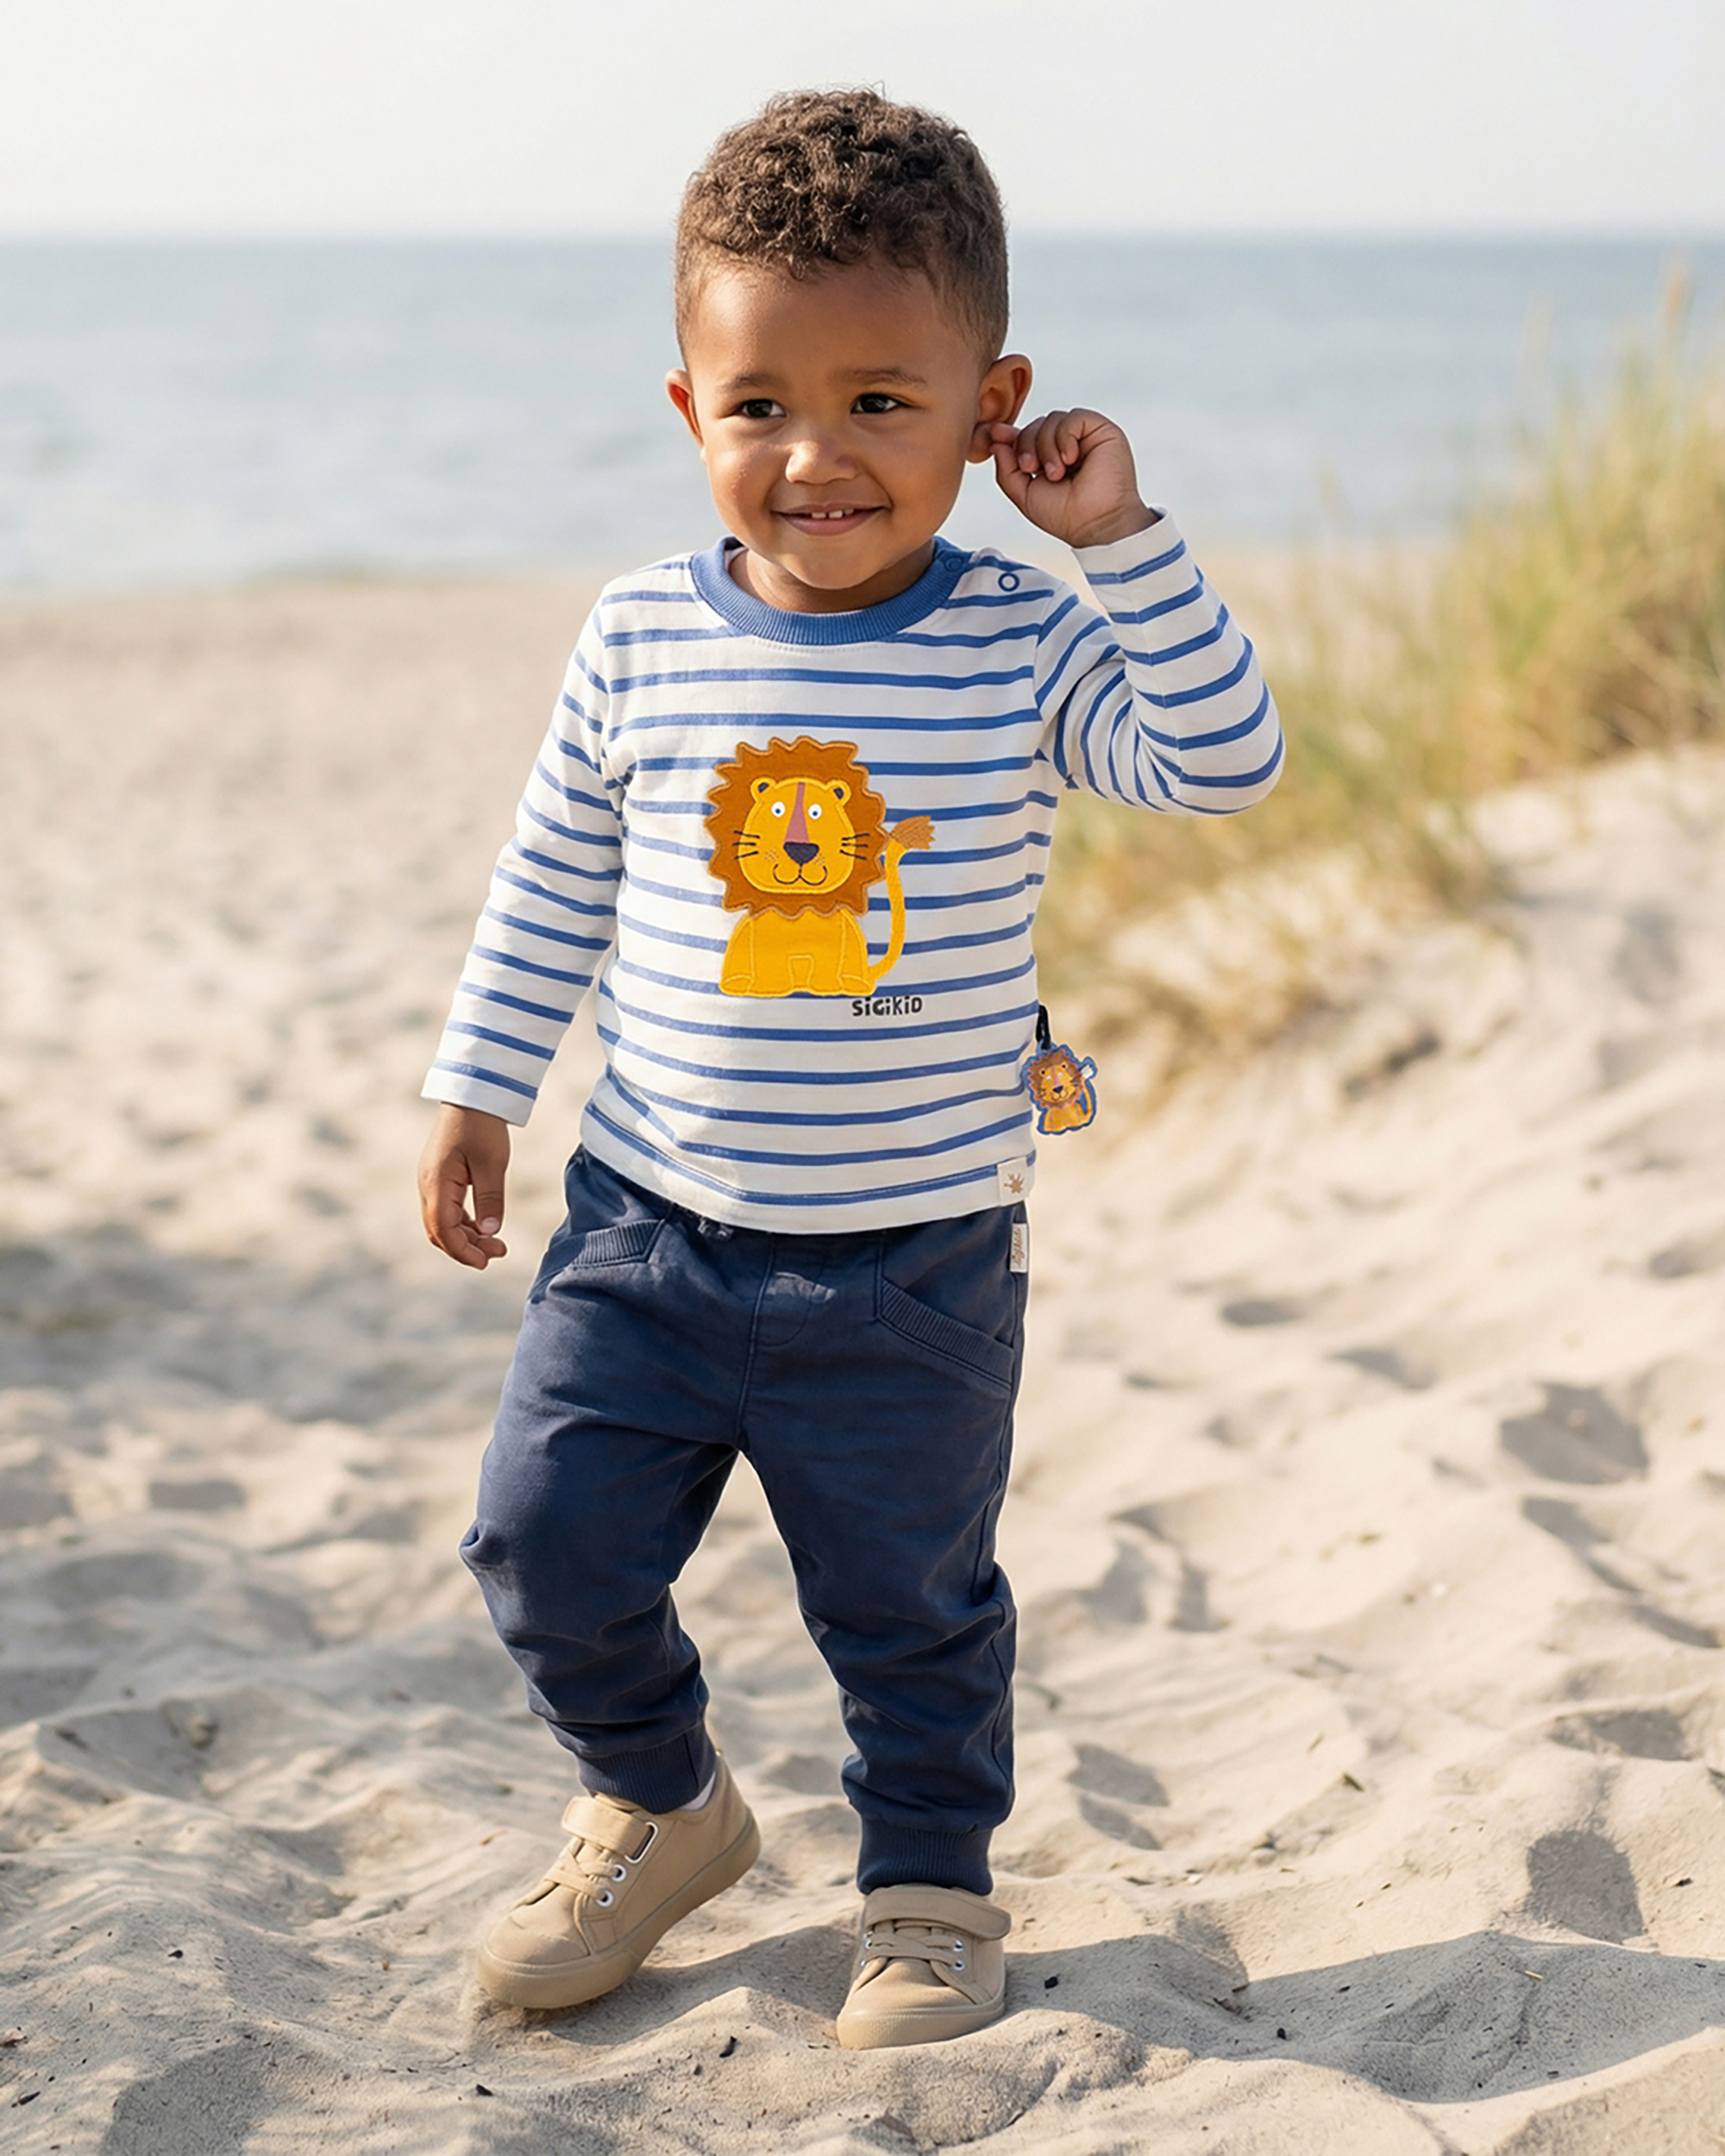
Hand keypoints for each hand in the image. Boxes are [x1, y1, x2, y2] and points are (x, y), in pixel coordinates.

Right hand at [418, 1104, 510, 1268]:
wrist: (472, 1093)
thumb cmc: (482, 1125)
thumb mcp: (492, 1164)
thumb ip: (490, 1199)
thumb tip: (491, 1232)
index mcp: (436, 1182)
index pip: (443, 1230)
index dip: (463, 1251)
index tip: (486, 1261)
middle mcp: (427, 1184)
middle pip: (439, 1230)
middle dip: (466, 1247)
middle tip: (498, 1253)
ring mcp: (431, 1180)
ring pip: (443, 1221)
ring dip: (467, 1236)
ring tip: (496, 1244)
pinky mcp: (440, 1175)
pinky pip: (447, 1208)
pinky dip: (464, 1222)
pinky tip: (485, 1227)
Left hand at [988, 409, 1158, 549]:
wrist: (1096, 524)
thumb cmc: (1066, 516)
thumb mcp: (1024, 494)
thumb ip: (1006, 469)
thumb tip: (996, 440)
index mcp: (1050, 459)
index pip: (1027, 436)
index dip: (1011, 435)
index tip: (996, 434)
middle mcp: (1067, 446)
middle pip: (1036, 425)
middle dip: (1026, 444)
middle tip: (1031, 468)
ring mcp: (1084, 437)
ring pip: (1052, 419)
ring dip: (1046, 446)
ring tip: (1057, 473)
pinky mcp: (1101, 430)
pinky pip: (1073, 417)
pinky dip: (1065, 437)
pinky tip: (1070, 459)